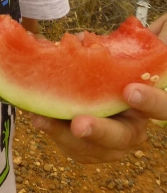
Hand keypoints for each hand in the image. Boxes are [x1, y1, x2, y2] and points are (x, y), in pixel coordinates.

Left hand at [30, 14, 166, 161]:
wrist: (110, 92)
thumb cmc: (117, 71)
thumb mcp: (120, 58)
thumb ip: (111, 51)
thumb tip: (80, 42)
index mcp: (149, 106)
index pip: (160, 107)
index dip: (150, 101)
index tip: (130, 90)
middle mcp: (135, 130)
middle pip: (122, 138)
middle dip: (100, 132)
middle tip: (79, 124)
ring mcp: (114, 145)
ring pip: (95, 150)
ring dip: (66, 137)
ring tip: (42, 120)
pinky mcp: (93, 150)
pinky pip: (76, 149)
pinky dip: (55, 134)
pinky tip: (37, 117)